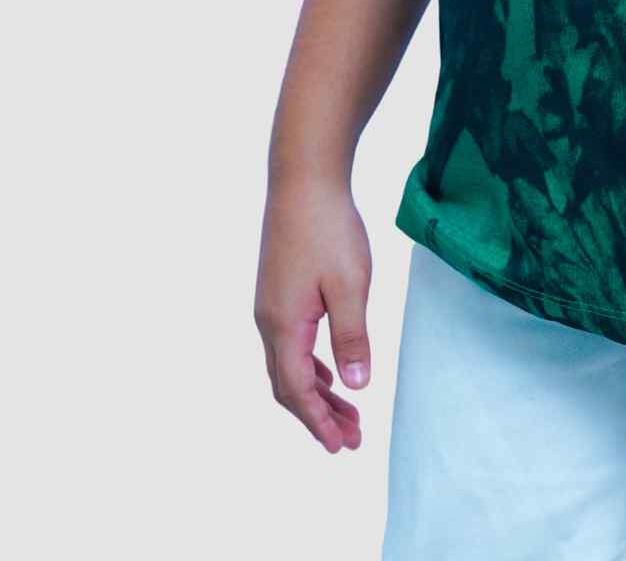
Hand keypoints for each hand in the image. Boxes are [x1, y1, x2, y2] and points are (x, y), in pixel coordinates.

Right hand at [254, 171, 373, 452]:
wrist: (303, 178)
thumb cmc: (328, 228)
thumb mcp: (350, 284)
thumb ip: (351, 338)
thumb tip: (357, 386)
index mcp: (284, 325)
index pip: (297, 390)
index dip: (318, 422)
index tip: (340, 446)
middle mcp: (269, 321)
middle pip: (289, 385)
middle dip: (318, 415)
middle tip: (351, 438)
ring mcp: (270, 305)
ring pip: (288, 365)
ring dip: (317, 392)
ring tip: (347, 413)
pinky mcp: (278, 290)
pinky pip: (289, 344)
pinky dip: (310, 367)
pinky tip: (330, 371)